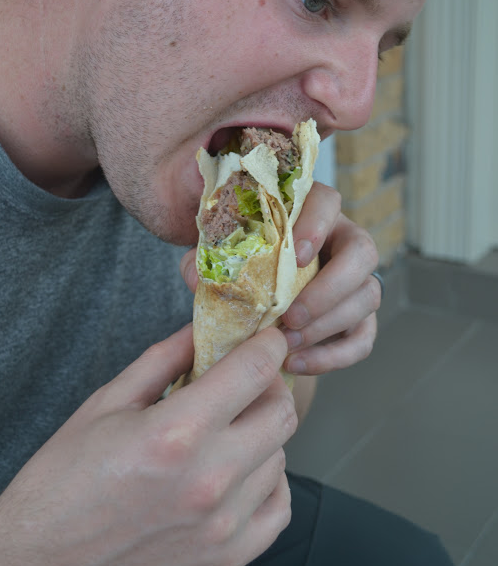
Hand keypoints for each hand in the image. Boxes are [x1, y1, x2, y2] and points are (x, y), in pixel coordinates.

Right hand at [0, 326, 295, 565]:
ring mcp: (222, 526)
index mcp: (177, 432)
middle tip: (245, 381)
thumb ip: (165, 358)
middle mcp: (210, 480)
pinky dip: (268, 483)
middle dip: (268, 385)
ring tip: (227, 431)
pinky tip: (240, 473)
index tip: (266, 338)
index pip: (255, 370)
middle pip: (281, 412)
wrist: (41, 560)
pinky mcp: (225, 559)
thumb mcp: (108, 400)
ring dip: (261, 434)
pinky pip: (278, 510)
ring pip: (280, 458)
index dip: (267, 344)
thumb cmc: (65, 478)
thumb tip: (205, 329)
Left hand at [181, 182, 380, 376]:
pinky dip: (334, 356)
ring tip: (287, 345)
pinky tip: (297, 363)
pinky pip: (363, 338)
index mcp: (310, 211)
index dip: (317, 226)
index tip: (295, 255)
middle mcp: (341, 241)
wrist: (250, 291)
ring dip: (329, 324)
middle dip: (331, 287)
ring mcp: (355, 280)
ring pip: (368, 296)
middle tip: (292, 315)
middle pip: (363, 252)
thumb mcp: (218, 249)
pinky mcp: (357, 318)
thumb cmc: (238, 259)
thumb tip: (196, 274)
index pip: (328, 202)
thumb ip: (206, 255)